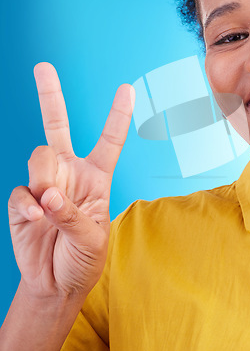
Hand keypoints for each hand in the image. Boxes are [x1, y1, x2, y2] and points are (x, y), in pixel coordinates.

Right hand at [7, 62, 134, 299]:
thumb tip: (46, 193)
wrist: (56, 283)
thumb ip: (70, 213)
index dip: (118, 115)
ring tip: (50, 206)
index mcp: (96, 176)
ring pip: (38, 156)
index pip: (109, 140)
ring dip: (44, 179)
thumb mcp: (92, 237)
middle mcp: (69, 173)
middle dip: (50, 96)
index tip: (127, 88)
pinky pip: (20, 190)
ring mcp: (43, 183)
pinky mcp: (22, 200)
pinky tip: (35, 219)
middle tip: (43, 67)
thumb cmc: (84, 258)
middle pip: (57, 126)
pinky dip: (28, 205)